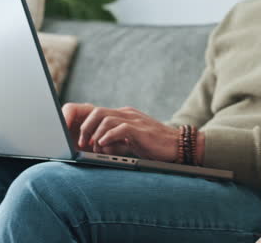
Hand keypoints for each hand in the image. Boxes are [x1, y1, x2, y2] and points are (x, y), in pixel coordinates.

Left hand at [61, 103, 180, 161]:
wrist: (179, 145)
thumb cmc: (154, 146)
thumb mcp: (131, 143)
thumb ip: (115, 141)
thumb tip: (98, 145)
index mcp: (124, 115)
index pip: (98, 113)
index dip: (86, 124)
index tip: (81, 140)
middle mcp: (127, 114)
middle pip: (97, 112)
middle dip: (86, 128)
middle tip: (83, 144)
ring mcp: (134, 120)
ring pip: (106, 118)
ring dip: (95, 133)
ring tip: (94, 147)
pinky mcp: (140, 129)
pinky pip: (120, 128)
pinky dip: (108, 136)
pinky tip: (103, 145)